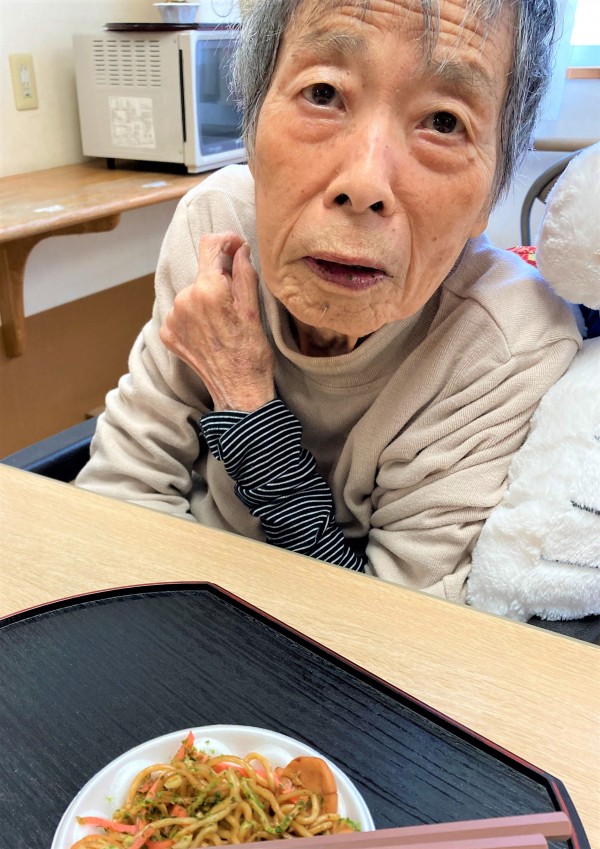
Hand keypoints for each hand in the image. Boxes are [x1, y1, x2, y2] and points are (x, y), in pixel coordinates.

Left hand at [160, 232, 274, 411]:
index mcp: (207, 289)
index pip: (209, 245)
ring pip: (191, 294)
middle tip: (237, 302)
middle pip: (202, 274)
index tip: (236, 246)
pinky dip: (194, 317)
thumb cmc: (251, 353)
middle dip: (219, 280)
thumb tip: (240, 250)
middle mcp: (184, 300)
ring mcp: (172, 318)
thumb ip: (244, 273)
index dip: (225, 240)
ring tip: (223, 323)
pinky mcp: (167, 334)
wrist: (238, 391)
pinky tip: (210, 333)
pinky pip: (181, 313)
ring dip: (206, 299)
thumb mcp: (253, 309)